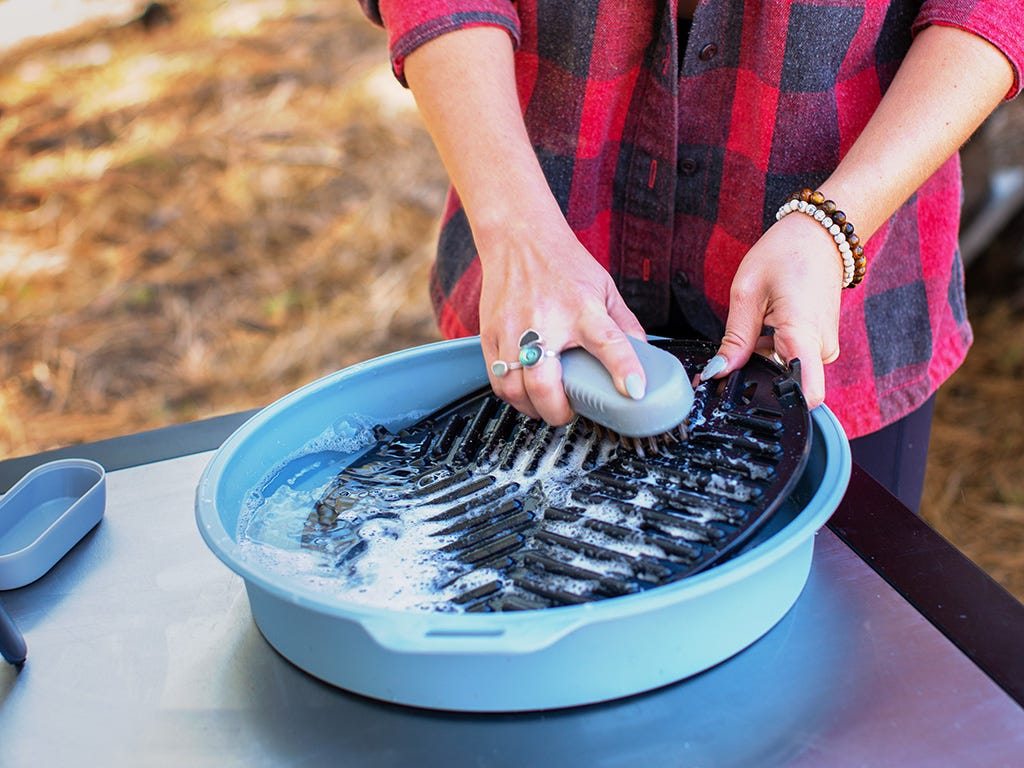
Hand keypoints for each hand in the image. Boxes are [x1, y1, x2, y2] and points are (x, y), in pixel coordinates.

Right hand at [477, 216, 646, 424]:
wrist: (517, 237)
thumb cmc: (562, 263)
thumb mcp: (604, 288)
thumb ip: (624, 325)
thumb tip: (644, 358)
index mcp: (582, 308)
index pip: (608, 342)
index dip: (624, 369)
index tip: (634, 391)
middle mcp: (545, 321)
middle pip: (544, 383)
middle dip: (557, 411)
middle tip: (569, 413)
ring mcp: (512, 329)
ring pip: (514, 388)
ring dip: (532, 408)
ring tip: (546, 406)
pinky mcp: (490, 334)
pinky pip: (496, 380)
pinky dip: (512, 395)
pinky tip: (525, 391)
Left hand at [703, 212, 843, 408]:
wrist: (821, 235)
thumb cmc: (786, 254)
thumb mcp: (747, 293)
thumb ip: (734, 339)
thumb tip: (717, 373)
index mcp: (804, 336)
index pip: (806, 395)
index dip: (773, 404)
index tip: (740, 395)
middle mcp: (821, 349)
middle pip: (783, 384)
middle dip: (755, 376)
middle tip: (731, 352)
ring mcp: (823, 347)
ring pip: (785, 372)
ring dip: (762, 361)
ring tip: (752, 328)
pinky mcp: (819, 344)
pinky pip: (791, 360)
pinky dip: (772, 353)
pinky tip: (763, 330)